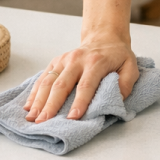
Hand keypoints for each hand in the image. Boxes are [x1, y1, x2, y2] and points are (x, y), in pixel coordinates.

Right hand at [23, 38, 138, 122]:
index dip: (79, 102)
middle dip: (51, 105)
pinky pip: (42, 78)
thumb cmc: (118, 56)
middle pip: (61, 85)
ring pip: (48, 81)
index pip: (86, 85)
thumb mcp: (131, 66)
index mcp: (96, 62)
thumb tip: (116, 99)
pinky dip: (34, 92)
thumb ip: (126, 83)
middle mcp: (76, 60)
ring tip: (32, 117)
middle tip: (43, 122)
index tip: (73, 118)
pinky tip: (28, 106)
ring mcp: (64, 60)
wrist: (105, 37)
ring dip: (38, 101)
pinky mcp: (56, 62)